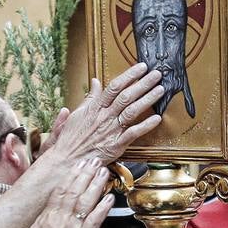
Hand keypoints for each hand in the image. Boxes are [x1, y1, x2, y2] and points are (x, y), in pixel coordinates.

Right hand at [17, 159, 112, 227]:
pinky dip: (103, 207)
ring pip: (85, 201)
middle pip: (73, 190)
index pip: (60, 190)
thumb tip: (47, 213)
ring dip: (95, 185)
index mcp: (47, 216)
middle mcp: (59, 218)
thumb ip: (42, 222)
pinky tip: (109, 198)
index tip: (78, 166)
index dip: (71, 176)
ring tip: (103, 173)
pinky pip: (95, 220)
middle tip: (94, 162)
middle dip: (85, 174)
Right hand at [45, 64, 164, 165]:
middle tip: (157, 74)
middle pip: (126, 96)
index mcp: (95, 108)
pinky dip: (145, 126)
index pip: (115, 87)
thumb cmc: (72, 138)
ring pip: (132, 111)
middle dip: (143, 84)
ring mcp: (111, 131)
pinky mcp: (115, 145)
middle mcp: (104, 117)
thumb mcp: (77, 113)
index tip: (141, 68)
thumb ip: (90, 97)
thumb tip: (95, 81)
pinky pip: (133, 133)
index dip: (129, 75)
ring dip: (148, 100)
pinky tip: (157, 118)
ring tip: (160, 90)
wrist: (67, 160)